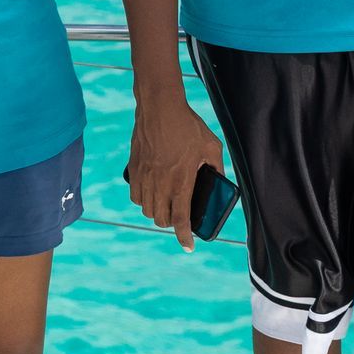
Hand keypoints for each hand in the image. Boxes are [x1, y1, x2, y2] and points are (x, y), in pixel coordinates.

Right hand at [127, 84, 223, 252]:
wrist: (160, 106)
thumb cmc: (187, 125)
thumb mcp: (211, 146)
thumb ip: (217, 167)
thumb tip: (220, 182)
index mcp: (182, 180)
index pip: (181, 219)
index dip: (185, 237)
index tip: (189, 247)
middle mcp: (161, 183)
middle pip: (161, 219)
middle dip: (172, 224)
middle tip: (180, 217)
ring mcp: (145, 176)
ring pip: (146, 210)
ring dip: (157, 213)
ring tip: (167, 205)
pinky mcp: (134, 168)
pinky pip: (135, 196)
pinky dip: (143, 201)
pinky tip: (152, 193)